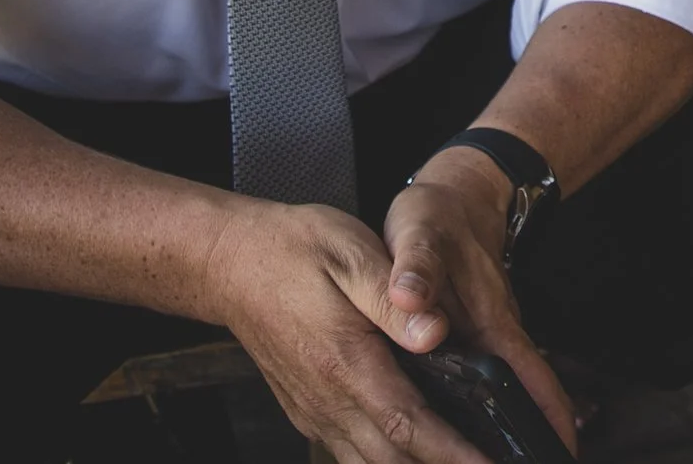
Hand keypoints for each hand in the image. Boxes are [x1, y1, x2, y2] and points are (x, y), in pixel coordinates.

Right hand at [200, 195, 495, 462]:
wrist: (230, 262)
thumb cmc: (293, 249)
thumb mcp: (351, 252)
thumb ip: (393, 298)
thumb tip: (436, 333)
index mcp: (345, 361)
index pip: (408, 425)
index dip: (453, 453)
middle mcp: (328, 398)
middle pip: (392, 460)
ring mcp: (314, 410)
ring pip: (369, 463)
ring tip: (462, 460)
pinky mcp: (308, 410)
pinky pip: (351, 451)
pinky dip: (386, 459)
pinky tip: (415, 449)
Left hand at [385, 146, 578, 455]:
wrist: (458, 193)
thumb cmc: (437, 217)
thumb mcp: (420, 236)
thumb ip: (415, 269)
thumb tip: (408, 298)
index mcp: (490, 320)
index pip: (531, 379)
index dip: (549, 418)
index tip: (561, 454)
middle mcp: (497, 334)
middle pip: (524, 396)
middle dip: (531, 436)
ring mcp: (489, 336)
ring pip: (507, 391)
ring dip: (510, 427)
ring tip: (497, 462)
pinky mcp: (475, 335)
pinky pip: (490, 380)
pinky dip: (488, 410)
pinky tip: (469, 434)